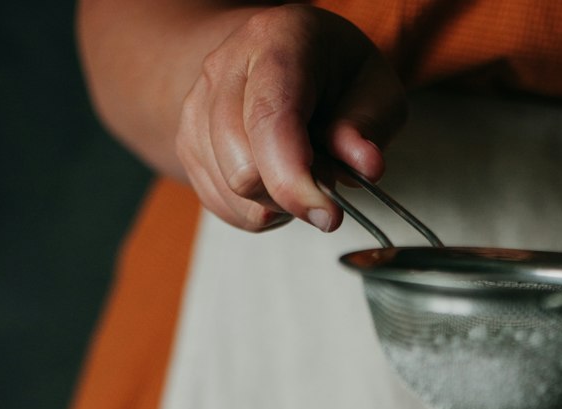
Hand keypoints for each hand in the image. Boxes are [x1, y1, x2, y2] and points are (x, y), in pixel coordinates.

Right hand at [176, 4, 406, 231]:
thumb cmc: (331, 72)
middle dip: (292, 197)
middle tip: (326, 180)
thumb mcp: (373, 85)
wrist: (277, 55)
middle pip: (243, 170)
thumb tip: (365, 165)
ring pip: (233, 193)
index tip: (328, 213)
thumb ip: (369, 125)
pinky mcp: (187, 143)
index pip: (271, 121)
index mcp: (276, 41)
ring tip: (302, 172)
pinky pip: (223, 204)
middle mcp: (225, 68)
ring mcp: (197, 107)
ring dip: (277, 204)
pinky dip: (259, 209)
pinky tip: (277, 181)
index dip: (295, 180)